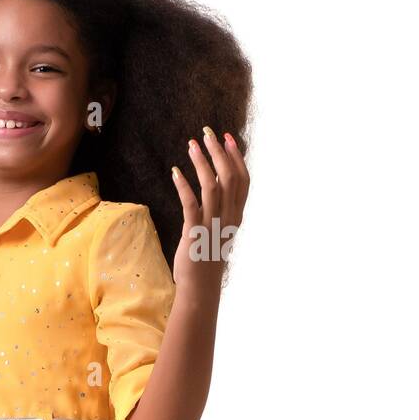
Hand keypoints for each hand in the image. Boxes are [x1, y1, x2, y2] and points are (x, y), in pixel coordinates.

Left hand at [171, 127, 248, 294]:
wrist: (200, 286)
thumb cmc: (207, 256)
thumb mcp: (218, 228)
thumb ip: (219, 207)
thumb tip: (214, 181)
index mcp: (236, 215)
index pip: (243, 180)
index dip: (237, 157)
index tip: (228, 138)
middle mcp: (228, 218)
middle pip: (229, 177)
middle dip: (219, 152)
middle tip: (207, 133)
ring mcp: (212, 225)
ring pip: (212, 186)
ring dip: (201, 162)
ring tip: (191, 145)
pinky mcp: (195, 233)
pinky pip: (191, 204)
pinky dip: (183, 186)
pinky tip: (175, 172)